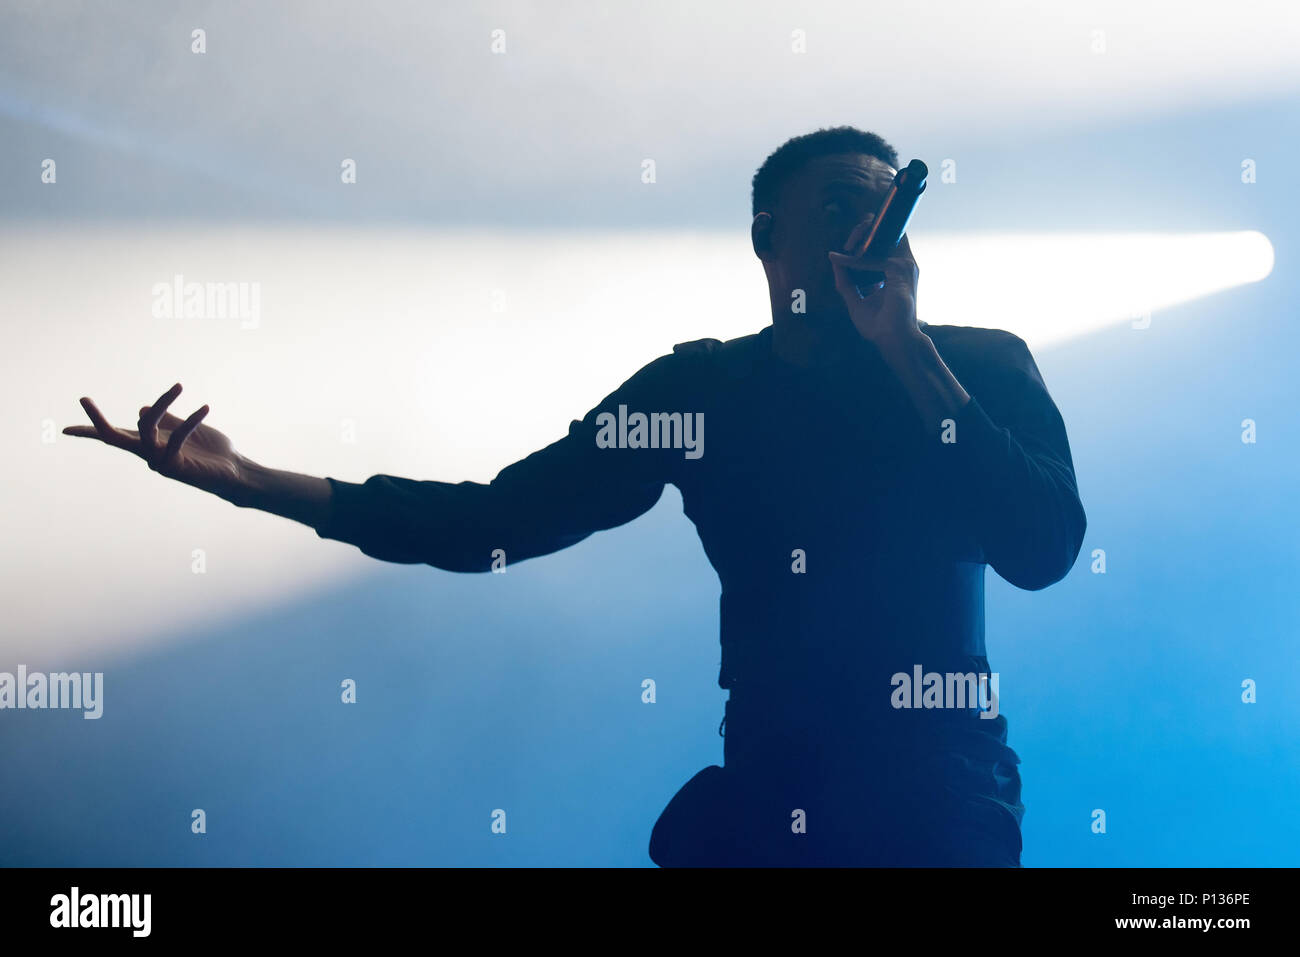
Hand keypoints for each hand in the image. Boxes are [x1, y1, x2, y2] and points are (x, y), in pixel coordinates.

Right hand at [63, 382, 252, 503]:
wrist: (233, 472)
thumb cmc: (210, 451)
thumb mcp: (184, 429)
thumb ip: (164, 420)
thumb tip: (141, 409)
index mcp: (148, 444)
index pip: (113, 436)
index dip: (90, 431)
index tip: (64, 429)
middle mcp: (148, 454)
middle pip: (114, 438)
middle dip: (96, 421)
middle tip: (83, 399)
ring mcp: (160, 462)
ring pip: (146, 428)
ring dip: (161, 404)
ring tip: (179, 386)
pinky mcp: (176, 467)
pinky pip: (177, 436)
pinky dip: (190, 420)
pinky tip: (205, 408)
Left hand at [827, 214, 919, 345]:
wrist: (894, 341)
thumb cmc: (880, 326)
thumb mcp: (856, 301)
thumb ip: (846, 282)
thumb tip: (834, 261)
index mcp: (896, 271)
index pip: (885, 243)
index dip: (866, 238)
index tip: (848, 247)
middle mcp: (903, 265)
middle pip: (886, 233)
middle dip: (865, 230)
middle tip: (848, 243)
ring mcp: (904, 266)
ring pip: (883, 236)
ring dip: (862, 235)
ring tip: (847, 244)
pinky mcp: (899, 269)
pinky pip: (871, 259)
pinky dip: (854, 259)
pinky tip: (841, 258)